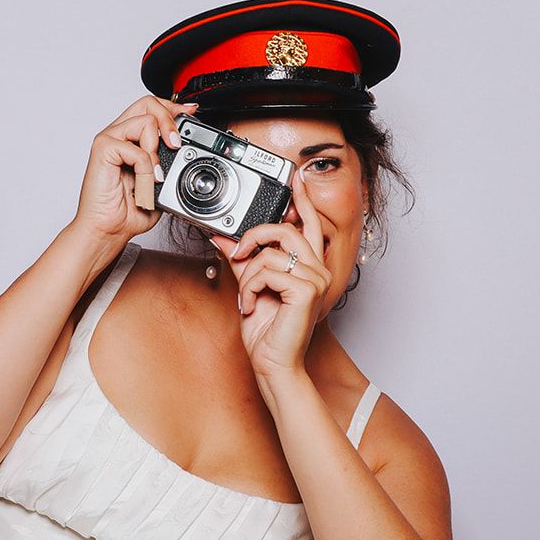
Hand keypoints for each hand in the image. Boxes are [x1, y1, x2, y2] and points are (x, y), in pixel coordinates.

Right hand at [69, 96, 195, 245]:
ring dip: (157, 149)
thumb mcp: (160, 184)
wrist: (107, 230)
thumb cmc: (126, 212)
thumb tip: (186, 149)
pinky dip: (146, 168)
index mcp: (130, 139)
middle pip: (147, 102)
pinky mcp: (102, 149)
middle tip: (176, 144)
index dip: (172, 108)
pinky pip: (136, 148)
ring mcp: (109, 139)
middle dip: (169, 119)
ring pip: (144, 120)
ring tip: (154, 174)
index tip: (191, 114)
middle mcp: (118, 134)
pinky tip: (143, 184)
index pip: (151, 107)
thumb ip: (169, 164)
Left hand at [211, 171, 331, 380]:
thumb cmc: (266, 331)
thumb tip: (222, 236)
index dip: (303, 199)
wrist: (271, 363)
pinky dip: (250, 287)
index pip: (309, 224)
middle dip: (254, 236)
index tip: (295, 176)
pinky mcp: (306, 291)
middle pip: (285, 229)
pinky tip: (250, 306)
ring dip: (248, 274)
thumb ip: (242, 259)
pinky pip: (267, 271)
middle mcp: (318, 269)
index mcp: (308, 266)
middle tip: (237, 252)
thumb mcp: (250, 286)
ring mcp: (315, 279)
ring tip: (247, 296)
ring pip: (270, 253)